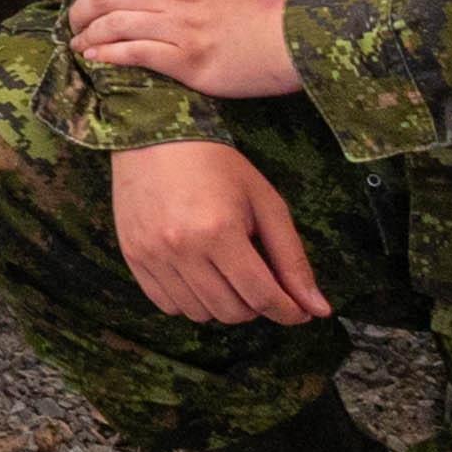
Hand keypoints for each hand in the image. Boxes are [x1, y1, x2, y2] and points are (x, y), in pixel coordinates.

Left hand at [60, 0, 305, 98]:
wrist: (300, 35)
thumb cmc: (267, 13)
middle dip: (79, 9)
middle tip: (71, 22)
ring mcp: (179, 29)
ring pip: (114, 23)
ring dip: (87, 34)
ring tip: (77, 45)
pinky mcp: (188, 60)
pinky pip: (135, 53)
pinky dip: (108, 55)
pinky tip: (95, 60)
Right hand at [109, 141, 332, 325]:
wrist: (155, 137)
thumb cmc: (217, 166)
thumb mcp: (266, 203)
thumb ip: (292, 258)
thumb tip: (318, 309)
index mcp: (219, 230)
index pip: (261, 295)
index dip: (288, 311)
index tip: (299, 312)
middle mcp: (181, 248)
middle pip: (231, 311)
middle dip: (256, 307)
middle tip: (261, 283)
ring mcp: (152, 255)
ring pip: (199, 314)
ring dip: (223, 305)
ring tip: (229, 277)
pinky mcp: (133, 258)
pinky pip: (167, 305)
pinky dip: (190, 302)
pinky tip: (200, 277)